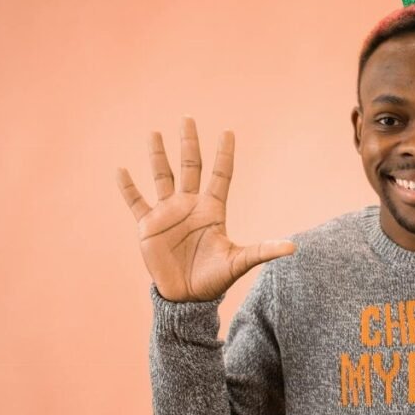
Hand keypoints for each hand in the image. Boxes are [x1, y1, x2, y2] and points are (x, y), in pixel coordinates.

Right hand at [116, 117, 295, 301]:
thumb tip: (293, 246)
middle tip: (188, 118)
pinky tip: (121, 169)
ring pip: (162, 176)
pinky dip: (127, 187)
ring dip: (157, 155)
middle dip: (189, 143)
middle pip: (190, 167)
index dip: (224, 154)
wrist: (186, 297)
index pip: (220, 175)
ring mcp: (168, 213)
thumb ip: (263, 250)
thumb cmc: (214, 279)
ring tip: (154, 132)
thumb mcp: (240, 262)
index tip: (228, 131)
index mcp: (212, 210)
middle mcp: (190, 205)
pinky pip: (136, 202)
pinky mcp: (148, 226)